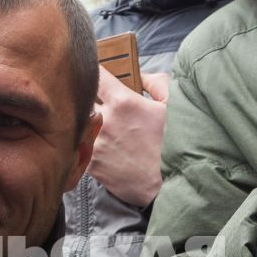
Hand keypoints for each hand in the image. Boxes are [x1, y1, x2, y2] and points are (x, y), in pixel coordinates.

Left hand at [85, 67, 167, 206]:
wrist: (170, 185)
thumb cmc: (174, 144)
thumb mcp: (173, 106)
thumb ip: (157, 83)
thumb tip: (142, 74)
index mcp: (124, 102)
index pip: (97, 75)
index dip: (95, 71)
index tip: (94, 71)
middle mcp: (105, 120)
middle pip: (85, 100)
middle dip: (90, 99)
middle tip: (100, 103)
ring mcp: (96, 143)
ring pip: (82, 125)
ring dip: (89, 124)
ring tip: (107, 131)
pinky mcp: (92, 164)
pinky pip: (82, 147)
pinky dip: (88, 146)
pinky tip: (104, 149)